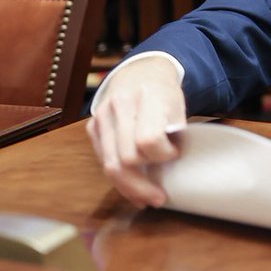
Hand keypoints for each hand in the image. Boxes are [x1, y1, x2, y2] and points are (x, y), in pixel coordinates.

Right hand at [86, 56, 185, 207]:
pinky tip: (131, 189)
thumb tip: (175, 164)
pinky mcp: (92, 126)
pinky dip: (117, 179)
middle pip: (126, 158)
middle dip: (144, 182)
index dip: (163, 154)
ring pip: (110, 165)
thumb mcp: (178, 103)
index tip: (175, 154)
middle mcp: (120, 104)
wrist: (141, 71)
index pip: (149, 139)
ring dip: (129, 188)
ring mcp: (102, 115)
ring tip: (146, 199)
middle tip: (160, 196)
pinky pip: (102, 161)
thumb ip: (175, 129)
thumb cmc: (164, 92)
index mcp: (147, 95)